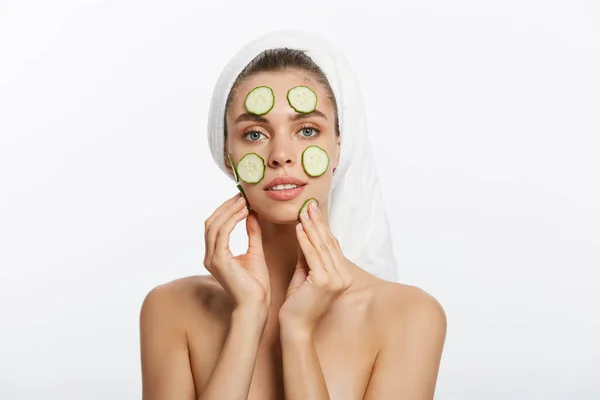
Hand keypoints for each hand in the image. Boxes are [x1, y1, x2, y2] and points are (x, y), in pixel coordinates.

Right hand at [204, 193, 270, 310]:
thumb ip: (253, 233)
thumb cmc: (256, 285)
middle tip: (241, 195)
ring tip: (244, 201)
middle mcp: (210, 256)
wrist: (256, 304)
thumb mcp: (255, 252)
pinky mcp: (219, 261)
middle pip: (211, 222)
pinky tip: (244, 213)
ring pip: (214, 225)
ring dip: (229, 210)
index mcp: (216, 255)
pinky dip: (232, 220)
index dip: (226, 210)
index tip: (241, 199)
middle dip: (226, 207)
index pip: (216, 226)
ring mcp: (212, 258)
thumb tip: (252, 214)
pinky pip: (222, 233)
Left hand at [279, 200, 353, 332]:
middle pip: (328, 243)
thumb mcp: (304, 273)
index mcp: (342, 275)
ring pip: (321, 247)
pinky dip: (305, 240)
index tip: (312, 210)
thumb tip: (304, 232)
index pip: (332, 246)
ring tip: (303, 212)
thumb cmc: (298, 302)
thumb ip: (307, 254)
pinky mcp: (324, 282)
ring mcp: (336, 280)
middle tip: (309, 204)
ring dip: (311, 227)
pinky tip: (299, 228)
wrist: (295, 326)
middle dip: (317, 222)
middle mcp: (343, 277)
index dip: (322, 227)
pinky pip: (313, 256)